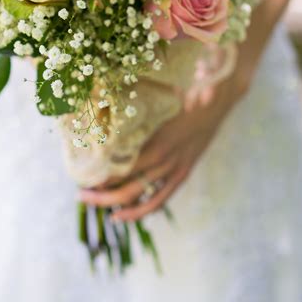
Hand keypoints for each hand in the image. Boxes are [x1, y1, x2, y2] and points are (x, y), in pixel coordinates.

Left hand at [78, 70, 248, 222]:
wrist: (220, 96)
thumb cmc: (185, 89)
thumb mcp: (162, 93)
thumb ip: (141, 98)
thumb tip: (110, 87)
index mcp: (160, 141)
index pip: (125, 167)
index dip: (103, 176)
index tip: (83, 176)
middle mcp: (168, 160)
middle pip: (130, 188)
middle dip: (103, 196)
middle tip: (81, 195)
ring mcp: (178, 169)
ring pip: (146, 200)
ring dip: (122, 208)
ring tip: (101, 210)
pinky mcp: (184, 173)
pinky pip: (162, 199)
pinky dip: (144, 210)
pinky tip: (127, 214)